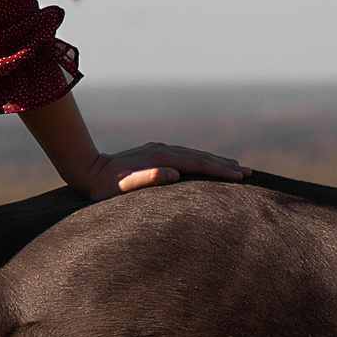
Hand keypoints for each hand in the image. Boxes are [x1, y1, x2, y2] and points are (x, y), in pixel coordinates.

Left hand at [73, 142, 250, 201]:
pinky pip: (185, 156)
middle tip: (249, 173)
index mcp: (160, 158)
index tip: (241, 177)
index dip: (220, 170)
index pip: (198, 163)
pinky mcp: (153, 154)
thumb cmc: (106, 186)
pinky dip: (200, 160)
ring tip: (234, 167)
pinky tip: (205, 165)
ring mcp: (158, 150)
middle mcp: (162, 150)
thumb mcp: (124, 187)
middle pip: (200, 156)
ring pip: (194, 154)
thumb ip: (148, 179)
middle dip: (225, 164)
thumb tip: (174, 173)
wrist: (87, 171)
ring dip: (215, 160)